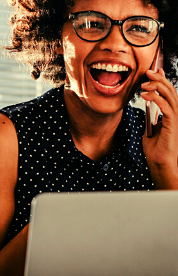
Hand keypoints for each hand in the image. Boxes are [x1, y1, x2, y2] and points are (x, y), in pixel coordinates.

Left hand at [141, 68, 177, 188]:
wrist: (159, 162)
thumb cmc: (154, 149)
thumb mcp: (149, 129)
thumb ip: (150, 117)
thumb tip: (147, 106)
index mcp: (170, 114)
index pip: (168, 93)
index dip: (162, 80)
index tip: (153, 71)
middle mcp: (175, 114)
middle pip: (171, 91)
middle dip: (160, 79)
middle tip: (148, 71)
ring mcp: (175, 118)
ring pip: (170, 96)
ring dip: (157, 87)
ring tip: (144, 83)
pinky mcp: (172, 124)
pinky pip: (166, 107)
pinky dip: (155, 99)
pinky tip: (144, 96)